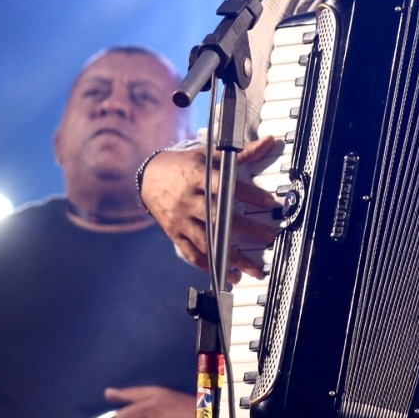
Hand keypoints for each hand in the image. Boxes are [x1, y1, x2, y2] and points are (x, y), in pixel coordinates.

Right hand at [139, 139, 279, 279]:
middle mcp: (188, 199)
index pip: (227, 186)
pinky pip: (192, 253)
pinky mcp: (175, 233)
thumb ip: (240, 154)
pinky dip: (211, 266)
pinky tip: (229, 274)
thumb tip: (268, 142)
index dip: (250, 195)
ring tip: (253, 268)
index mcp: (198, 175)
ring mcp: (180, 219)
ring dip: (232, 256)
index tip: (269, 204)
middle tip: (269, 237)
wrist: (148, 177)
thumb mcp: (209, 155)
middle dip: (247, 229)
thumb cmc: (184, 165)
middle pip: (220, 217)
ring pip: (207, 240)